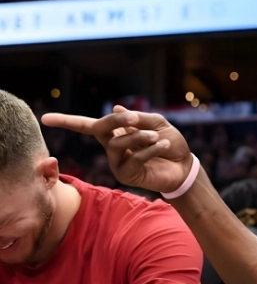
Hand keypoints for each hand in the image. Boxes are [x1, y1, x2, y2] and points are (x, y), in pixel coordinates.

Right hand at [41, 106, 191, 193]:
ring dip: (139, 137)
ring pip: (117, 144)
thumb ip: (139, 119)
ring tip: (157, 138)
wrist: (184, 166)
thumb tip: (118, 109)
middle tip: (135, 118)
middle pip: (100, 128)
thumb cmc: (171, 143)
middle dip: (116, 121)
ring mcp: (117, 162)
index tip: (45, 118)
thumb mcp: (158, 125)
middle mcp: (112, 147)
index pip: (87, 125)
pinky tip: (164, 146)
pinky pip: (134, 157)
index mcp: (116, 132)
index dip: (66, 122)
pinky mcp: (126, 175)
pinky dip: (150, 148)